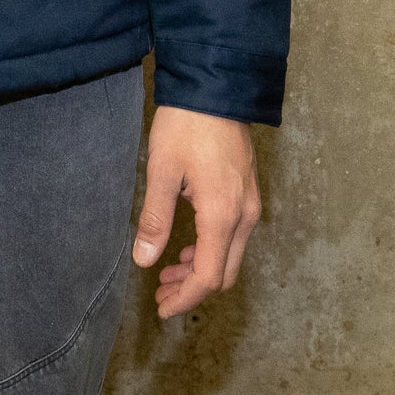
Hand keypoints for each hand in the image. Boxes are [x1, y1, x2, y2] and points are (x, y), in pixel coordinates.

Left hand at [131, 104, 261, 319]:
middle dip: (192, 288)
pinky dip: (211, 249)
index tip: (161, 308)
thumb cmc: (186, 125)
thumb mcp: (162, 170)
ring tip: (168, 270)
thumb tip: (144, 260)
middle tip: (160, 292)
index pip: (208, 276)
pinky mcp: (247, 192)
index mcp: (222, 214)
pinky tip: (187, 245)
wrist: (216, 86)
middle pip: (224, 272)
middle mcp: (244, 215)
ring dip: (201, 269)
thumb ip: (154, 218)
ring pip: (231, 256)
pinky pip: (234, 236)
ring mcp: (250, 204)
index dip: (185, 298)